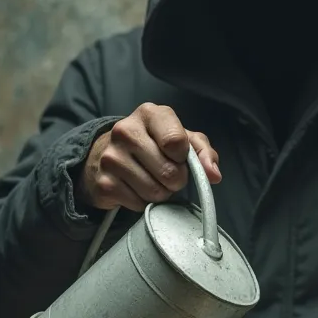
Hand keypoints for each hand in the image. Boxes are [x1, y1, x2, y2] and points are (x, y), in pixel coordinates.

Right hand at [78, 103, 220, 212]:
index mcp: (149, 113)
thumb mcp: (182, 139)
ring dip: (160, 193)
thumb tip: (213, 175)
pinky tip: (135, 188)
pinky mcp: (103, 183)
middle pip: (169, 172)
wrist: (107, 154)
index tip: (179, 158)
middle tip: (167, 174)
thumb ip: (202, 152)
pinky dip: (143, 202)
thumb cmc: (153, 144)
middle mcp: (125, 131)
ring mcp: (110, 157)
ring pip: (155, 192)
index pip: (176, 142)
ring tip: (151, 180)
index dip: (184, 158)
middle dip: (176, 180)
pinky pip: (139, 204)